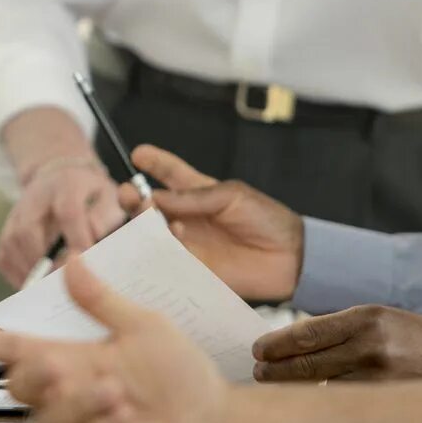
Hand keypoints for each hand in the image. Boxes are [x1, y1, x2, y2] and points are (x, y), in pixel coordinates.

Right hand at [0, 157, 124, 287]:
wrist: (59, 177)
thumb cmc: (89, 195)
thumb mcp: (108, 196)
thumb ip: (105, 217)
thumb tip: (92, 239)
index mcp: (66, 185)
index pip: (68, 211)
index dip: (77, 238)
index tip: (86, 263)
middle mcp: (35, 196)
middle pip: (28, 228)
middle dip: (43, 260)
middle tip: (61, 283)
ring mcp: (16, 213)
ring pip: (11, 243)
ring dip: (29, 270)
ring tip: (48, 289)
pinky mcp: (6, 230)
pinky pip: (4, 256)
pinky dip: (17, 275)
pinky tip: (36, 285)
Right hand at [0, 258, 226, 422]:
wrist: (216, 422)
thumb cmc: (184, 375)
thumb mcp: (143, 326)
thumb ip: (102, 300)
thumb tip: (74, 261)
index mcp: (71, 358)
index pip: (10, 348)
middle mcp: (68, 393)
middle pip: (19, 383)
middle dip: (34, 374)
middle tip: (61, 366)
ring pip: (48, 416)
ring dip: (80, 402)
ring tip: (118, 395)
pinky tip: (125, 417)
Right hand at [117, 145, 303, 301]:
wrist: (291, 258)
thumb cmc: (266, 219)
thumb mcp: (231, 195)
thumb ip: (193, 196)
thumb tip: (155, 197)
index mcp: (199, 193)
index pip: (170, 173)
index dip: (153, 162)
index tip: (138, 154)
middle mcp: (188, 218)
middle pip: (150, 206)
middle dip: (134, 197)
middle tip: (130, 194)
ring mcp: (188, 243)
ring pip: (152, 233)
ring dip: (145, 222)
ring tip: (152, 216)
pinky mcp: (192, 268)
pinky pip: (165, 260)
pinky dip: (157, 250)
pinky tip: (166, 240)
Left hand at [252, 306, 421, 382]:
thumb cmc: (414, 337)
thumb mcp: (377, 319)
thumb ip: (338, 329)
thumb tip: (293, 343)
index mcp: (366, 318)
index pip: (308, 333)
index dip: (277, 345)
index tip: (257, 351)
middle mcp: (372, 345)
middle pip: (310, 363)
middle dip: (278, 370)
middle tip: (258, 373)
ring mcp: (382, 376)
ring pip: (325, 386)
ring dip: (297, 388)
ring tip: (276, 386)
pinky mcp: (392, 399)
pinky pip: (348, 401)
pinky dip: (326, 399)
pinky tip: (311, 399)